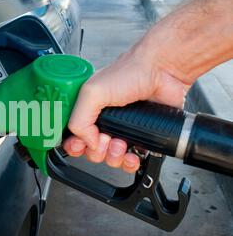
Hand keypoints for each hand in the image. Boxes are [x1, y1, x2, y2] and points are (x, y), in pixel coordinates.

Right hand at [63, 45, 189, 172]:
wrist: (163, 72)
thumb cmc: (130, 72)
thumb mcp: (92, 92)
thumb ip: (79, 120)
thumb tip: (87, 143)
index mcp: (87, 110)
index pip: (72, 136)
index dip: (74, 145)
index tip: (80, 144)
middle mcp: (102, 121)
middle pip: (90, 151)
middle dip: (97, 151)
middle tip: (105, 139)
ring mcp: (121, 130)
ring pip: (110, 158)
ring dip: (114, 156)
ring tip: (121, 144)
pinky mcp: (140, 137)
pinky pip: (130, 160)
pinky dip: (129, 163)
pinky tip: (132, 155)